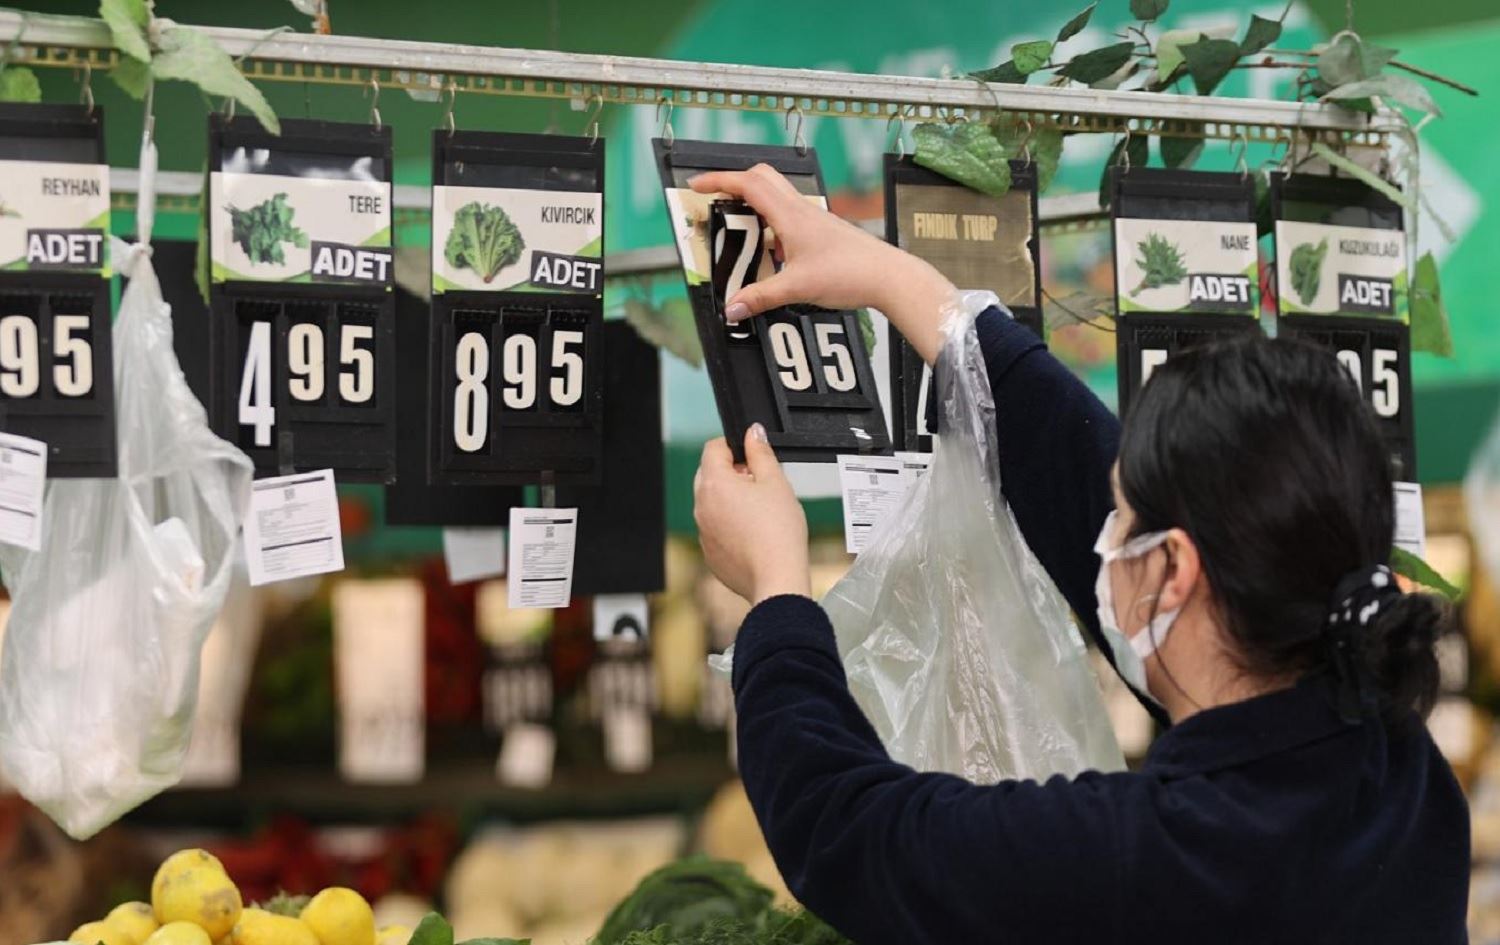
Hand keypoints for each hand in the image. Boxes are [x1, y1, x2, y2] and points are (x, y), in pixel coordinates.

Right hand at [689, 164, 954, 362]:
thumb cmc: (850, 274)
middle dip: (734, 185)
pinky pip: (790, 217)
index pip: (747, 184)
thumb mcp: (797, 288)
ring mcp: (813, 219)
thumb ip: (760, 297)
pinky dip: (773, 225)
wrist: (889, 277)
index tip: (696, 185)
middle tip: (717, 202)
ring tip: (741, 233)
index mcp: (791, 216)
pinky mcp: (822, 231)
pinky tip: (773, 253)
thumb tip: (732, 307)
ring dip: (754, 206)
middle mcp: (802, 210)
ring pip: (776, 196)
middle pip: (762, 179)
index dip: (718, 180)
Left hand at [693, 424, 810, 604]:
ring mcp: (703, 531)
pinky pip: (715, 528)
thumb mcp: (776, 482)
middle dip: (731, 472)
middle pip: (709, 475)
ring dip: (730, 499)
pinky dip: (730, 525)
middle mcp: (701, 506)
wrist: (776, 578)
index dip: (733, 446)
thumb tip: (753, 433)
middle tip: (759, 483)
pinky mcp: (709, 552)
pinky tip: (754, 533)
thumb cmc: (778, 532)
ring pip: (712, 503)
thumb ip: (761, 453)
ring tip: (761, 511)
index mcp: (714, 484)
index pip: (712, 448)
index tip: (751, 456)